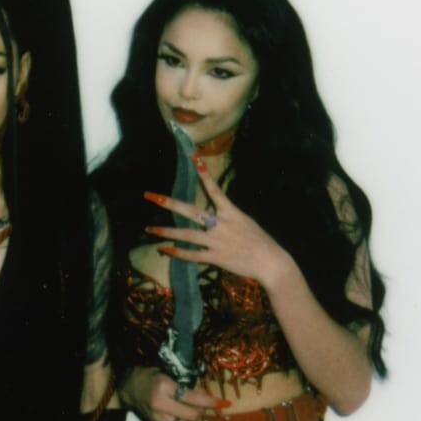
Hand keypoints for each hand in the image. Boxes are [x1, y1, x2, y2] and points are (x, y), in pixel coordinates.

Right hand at [119, 367, 227, 420]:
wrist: (129, 387)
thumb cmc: (150, 376)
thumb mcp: (168, 373)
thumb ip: (186, 384)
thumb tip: (206, 394)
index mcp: (165, 388)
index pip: (193, 398)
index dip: (211, 401)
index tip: (224, 403)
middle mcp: (161, 406)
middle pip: (192, 415)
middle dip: (203, 411)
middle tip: (204, 404)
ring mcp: (159, 419)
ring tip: (199, 417)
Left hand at [143, 158, 290, 286]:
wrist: (271, 262)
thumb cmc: (260, 241)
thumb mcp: (245, 221)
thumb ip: (227, 217)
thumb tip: (212, 214)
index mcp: (230, 212)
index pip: (214, 188)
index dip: (204, 173)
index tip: (194, 158)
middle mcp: (221, 224)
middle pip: (189, 210)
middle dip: (169, 202)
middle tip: (151, 196)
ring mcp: (217, 241)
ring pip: (186, 234)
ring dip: (166, 231)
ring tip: (149, 228)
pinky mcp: (216, 257)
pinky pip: (192, 255)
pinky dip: (178, 253)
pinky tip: (165, 249)